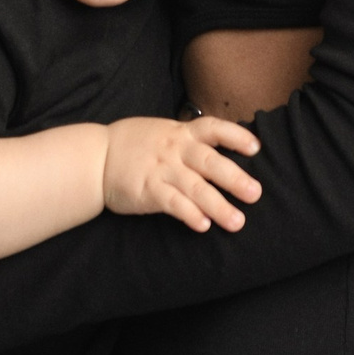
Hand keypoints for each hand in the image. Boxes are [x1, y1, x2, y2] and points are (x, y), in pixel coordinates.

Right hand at [102, 117, 260, 232]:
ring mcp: (161, 170)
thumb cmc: (136, 144)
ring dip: (218, 206)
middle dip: (235, 178)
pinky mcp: (147, 191)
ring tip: (237, 222)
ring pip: (195, 188)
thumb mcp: (166, 132)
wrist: (96, 157)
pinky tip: (203, 225)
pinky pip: (172, 203)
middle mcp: (175, 150)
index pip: (214, 129)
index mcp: (182, 133)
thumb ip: (192, 140)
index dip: (236, 137)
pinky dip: (188, 214)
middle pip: (210, 162)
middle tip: (256, 194)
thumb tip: (227, 148)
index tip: (256, 148)